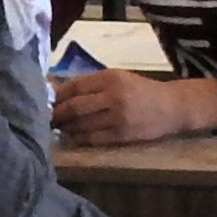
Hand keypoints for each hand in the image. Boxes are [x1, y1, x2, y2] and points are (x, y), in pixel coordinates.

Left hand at [51, 68, 216, 146]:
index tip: (42, 100)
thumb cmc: (139, 90)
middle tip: (44, 117)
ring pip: (81, 125)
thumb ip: (87, 84)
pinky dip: (78, 137)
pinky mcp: (123, 135)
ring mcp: (119, 117)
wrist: (174, 106)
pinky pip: (92, 138)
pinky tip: (73, 135)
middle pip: (74, 107)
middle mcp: (114, 96)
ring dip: (65, 127)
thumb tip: (52, 90)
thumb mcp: (116, 79)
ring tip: (57, 126)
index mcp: (110, 78)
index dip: (54, 95)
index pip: (73, 87)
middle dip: (55, 114)